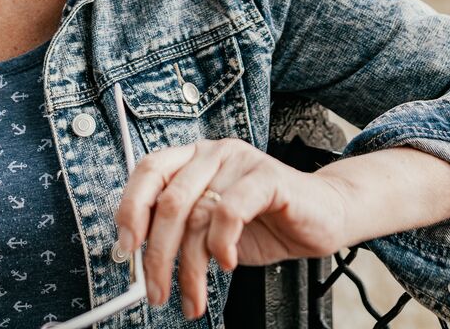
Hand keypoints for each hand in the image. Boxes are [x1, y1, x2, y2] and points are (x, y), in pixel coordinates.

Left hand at [114, 138, 349, 319]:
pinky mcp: (267, 176)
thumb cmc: (267, 222)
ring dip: (190, 268)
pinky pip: (230, 212)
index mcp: (192, 159)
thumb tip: (139, 259)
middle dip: (157, 256)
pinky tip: (228, 263)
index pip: (147, 171)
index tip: (125, 248)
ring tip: (193, 296)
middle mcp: (212, 153)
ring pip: (197, 215)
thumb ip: (180, 233)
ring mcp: (240, 161)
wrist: (324, 216)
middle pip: (168, 202)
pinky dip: (222, 245)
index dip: (130, 209)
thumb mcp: (211, 230)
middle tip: (156, 291)